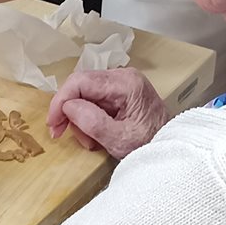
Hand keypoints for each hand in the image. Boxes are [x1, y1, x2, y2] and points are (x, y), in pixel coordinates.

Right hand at [47, 69, 166, 158]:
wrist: (172, 148)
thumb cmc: (150, 145)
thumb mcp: (119, 140)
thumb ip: (92, 122)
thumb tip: (68, 107)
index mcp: (126, 83)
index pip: (81, 81)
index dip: (61, 101)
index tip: (53, 124)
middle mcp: (123, 76)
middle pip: (80, 86)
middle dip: (70, 112)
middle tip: (67, 135)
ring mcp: (121, 82)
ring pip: (84, 94)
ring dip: (80, 118)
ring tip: (92, 140)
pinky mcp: (119, 92)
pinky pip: (93, 99)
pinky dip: (89, 117)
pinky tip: (97, 133)